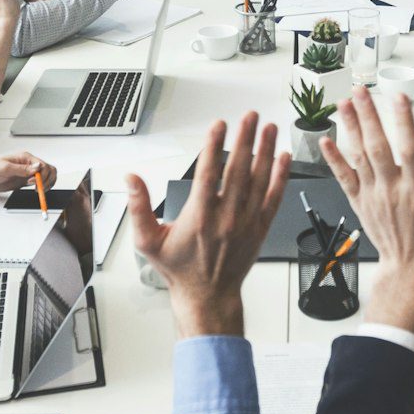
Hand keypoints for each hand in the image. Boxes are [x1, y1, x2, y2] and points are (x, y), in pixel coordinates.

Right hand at [127, 112, 290, 336]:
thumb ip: (138, 207)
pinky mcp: (260, 229)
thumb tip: (131, 179)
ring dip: (264, 151)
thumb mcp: (148, 241)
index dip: (213, 145)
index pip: (207, 173)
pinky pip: (273, 198)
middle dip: (244, 139)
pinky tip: (282, 157)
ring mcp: (246, 223)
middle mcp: (225, 218)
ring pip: (258, 180)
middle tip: (248, 116)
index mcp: (198, 217)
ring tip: (267, 127)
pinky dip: (279, 176)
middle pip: (238, 170)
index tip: (218, 124)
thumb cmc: (179, 269)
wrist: (208, 296)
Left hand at [319, 89, 413, 334]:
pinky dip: (333, 159)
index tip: (399, 98)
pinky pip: (343, 177)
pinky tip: (325, 140)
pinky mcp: (359, 202)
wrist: (411, 269)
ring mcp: (372, 195)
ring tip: (343, 104)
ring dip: (349, 128)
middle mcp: (391, 188)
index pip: (409, 147)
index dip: (404, 121)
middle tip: (361, 91)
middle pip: (377, 145)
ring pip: (358, 155)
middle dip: (368, 115)